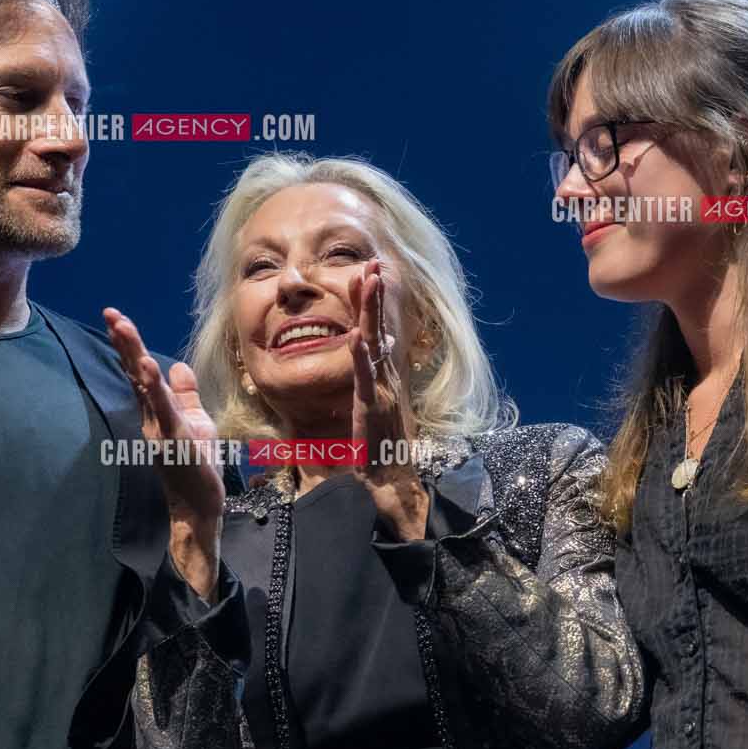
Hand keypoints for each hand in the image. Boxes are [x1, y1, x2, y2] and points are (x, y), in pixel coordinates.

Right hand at [102, 308, 223, 593]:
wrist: (200, 504)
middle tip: (109, 313)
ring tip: (122, 327)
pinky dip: (154, 386)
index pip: (138, 371)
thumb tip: (178, 365)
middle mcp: (151, 416)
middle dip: (123, 342)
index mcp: (156, 410)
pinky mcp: (174, 437)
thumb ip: (186, 395)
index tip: (115, 318)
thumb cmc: (197, 465)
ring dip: (132, 355)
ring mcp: (160, 427)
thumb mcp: (196, 421)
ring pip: (143, 385)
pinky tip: (145, 366)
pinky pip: (163, 407)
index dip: (128, 345)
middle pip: (134, 372)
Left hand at [349, 260, 428, 541]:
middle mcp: (386, 381)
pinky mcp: (372, 409)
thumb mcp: (370, 413)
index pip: (377, 334)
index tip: (369, 274)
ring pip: (374, 345)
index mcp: (383, 380)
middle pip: (379, 329)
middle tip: (373, 262)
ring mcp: (380, 393)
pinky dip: (360, 357)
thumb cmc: (378, 455)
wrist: (390, 486)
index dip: (373, 305)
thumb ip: (366, 386)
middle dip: (375, 295)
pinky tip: (356, 335)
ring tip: (368, 281)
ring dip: (370, 313)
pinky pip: (364, 379)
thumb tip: (362, 362)